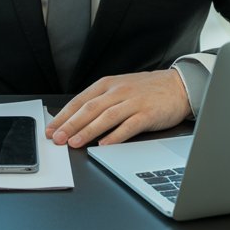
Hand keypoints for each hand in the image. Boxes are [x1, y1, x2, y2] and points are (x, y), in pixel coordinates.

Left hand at [46, 70, 189, 147]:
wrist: (178, 86)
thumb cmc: (147, 90)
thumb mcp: (120, 88)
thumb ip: (100, 101)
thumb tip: (76, 119)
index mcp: (107, 84)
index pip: (79, 101)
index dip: (63, 116)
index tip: (50, 129)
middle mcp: (118, 91)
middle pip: (89, 109)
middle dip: (70, 125)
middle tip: (56, 138)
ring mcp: (133, 102)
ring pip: (105, 117)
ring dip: (87, 131)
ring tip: (74, 143)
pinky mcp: (147, 114)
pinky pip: (129, 126)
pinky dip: (115, 136)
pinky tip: (104, 145)